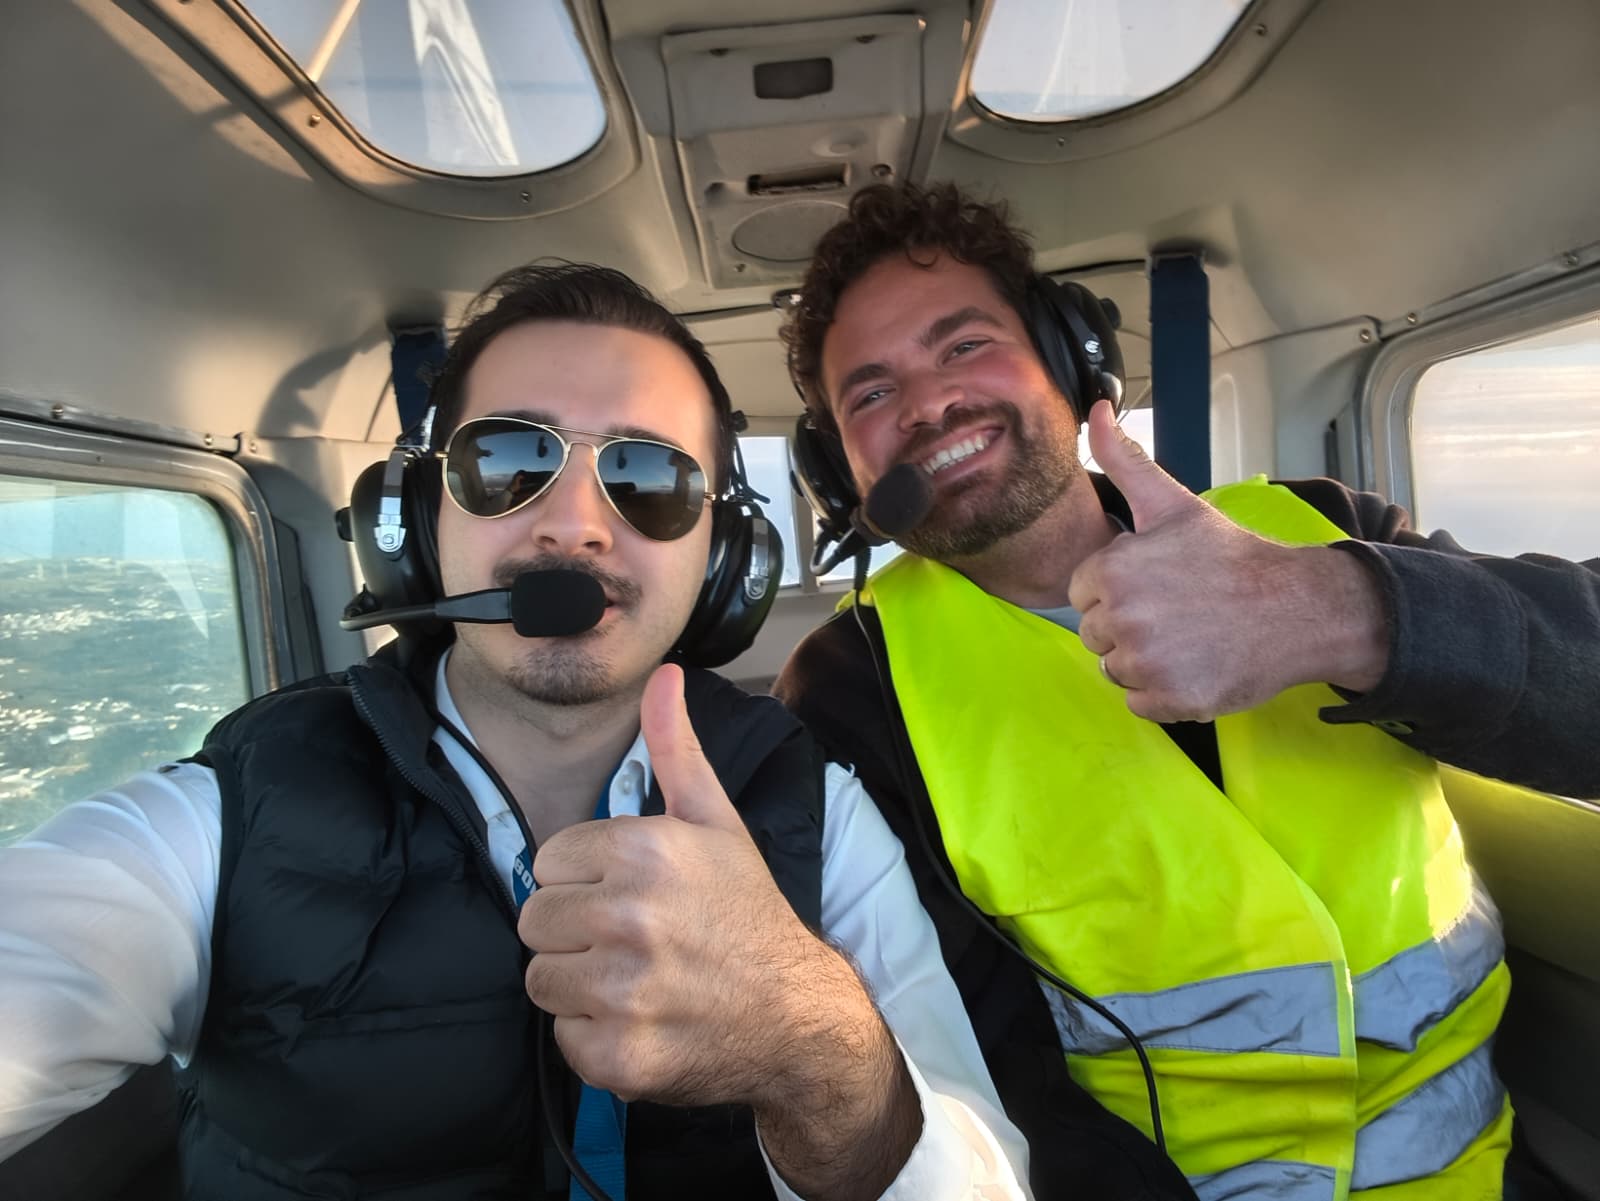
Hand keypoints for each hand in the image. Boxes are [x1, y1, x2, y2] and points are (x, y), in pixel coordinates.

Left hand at [518, 663, 821, 1106]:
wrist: (798, 1011)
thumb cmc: (748, 910)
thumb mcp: (716, 821)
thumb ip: (676, 747)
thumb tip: (663, 672)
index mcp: (644, 850)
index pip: (547, 862)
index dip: (584, 880)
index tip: (629, 895)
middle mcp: (628, 916)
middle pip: (534, 920)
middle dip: (573, 931)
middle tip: (629, 941)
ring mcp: (622, 990)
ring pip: (541, 979)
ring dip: (578, 984)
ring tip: (633, 980)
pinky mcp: (617, 1055)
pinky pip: (563, 1037)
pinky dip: (595, 1037)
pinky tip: (640, 1021)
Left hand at [1069, 400, 1386, 720]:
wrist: (1298, 608)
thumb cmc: (1231, 557)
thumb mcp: (1172, 505)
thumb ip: (1125, 461)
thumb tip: (1096, 409)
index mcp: (1113, 570)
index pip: (1083, 594)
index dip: (1118, 589)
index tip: (1159, 584)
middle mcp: (1123, 619)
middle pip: (1095, 635)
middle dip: (1128, 626)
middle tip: (1177, 611)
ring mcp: (1147, 663)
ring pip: (1115, 670)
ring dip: (1144, 660)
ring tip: (1188, 637)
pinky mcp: (1170, 700)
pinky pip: (1138, 703)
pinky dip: (1162, 692)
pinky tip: (1195, 664)